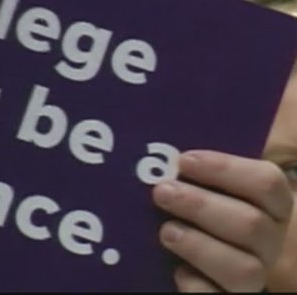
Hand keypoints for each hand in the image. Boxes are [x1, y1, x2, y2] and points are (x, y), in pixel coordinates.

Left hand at [152, 150, 292, 291]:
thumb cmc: (195, 213)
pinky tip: (177, 271)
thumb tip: (172, 151)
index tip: (184, 160)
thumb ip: (200, 170)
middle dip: (201, 206)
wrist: (190, 261)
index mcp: (270, 208)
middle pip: (252, 225)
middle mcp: (269, 243)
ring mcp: (255, 278)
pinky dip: (197, 285)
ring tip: (166, 231)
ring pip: (244, 270)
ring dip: (200, 246)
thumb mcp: (204, 187)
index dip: (227, 169)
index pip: (268, 183)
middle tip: (162, 192)